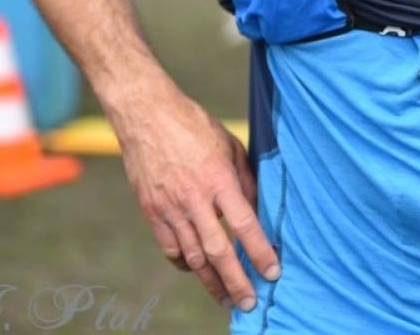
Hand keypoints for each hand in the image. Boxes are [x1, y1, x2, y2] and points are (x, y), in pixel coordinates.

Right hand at [114, 95, 278, 309]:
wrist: (146, 116)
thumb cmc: (194, 126)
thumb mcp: (231, 146)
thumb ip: (245, 180)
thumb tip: (257, 210)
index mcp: (219, 179)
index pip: (245, 225)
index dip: (260, 252)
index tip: (273, 272)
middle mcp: (194, 199)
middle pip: (219, 251)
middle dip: (237, 281)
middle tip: (250, 302)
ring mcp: (169, 208)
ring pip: (193, 257)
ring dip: (211, 281)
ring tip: (226, 298)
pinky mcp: (151, 211)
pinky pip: (170, 248)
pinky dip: (185, 263)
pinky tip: (197, 270)